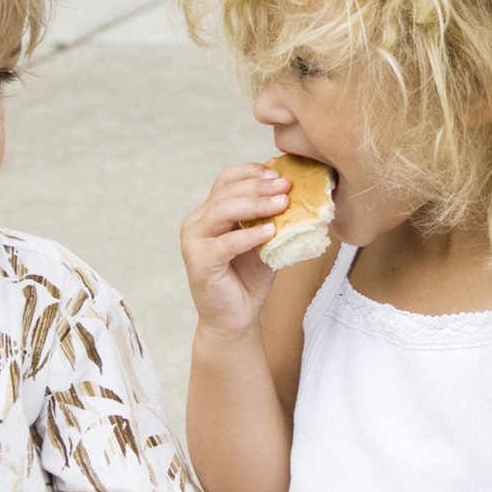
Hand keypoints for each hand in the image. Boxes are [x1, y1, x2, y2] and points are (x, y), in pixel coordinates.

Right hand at [180, 164, 286, 340]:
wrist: (236, 318)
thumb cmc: (249, 279)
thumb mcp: (264, 240)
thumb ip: (271, 217)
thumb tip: (297, 193)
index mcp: (210, 212)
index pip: (227, 179)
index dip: (252, 172)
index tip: (278, 174)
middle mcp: (197, 222)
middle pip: (226, 192)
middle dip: (259, 187)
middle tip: (286, 186)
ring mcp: (194, 242)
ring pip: (223, 212)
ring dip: (255, 205)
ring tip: (283, 204)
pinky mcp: (199, 262)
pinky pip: (225, 243)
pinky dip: (249, 235)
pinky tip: (270, 231)